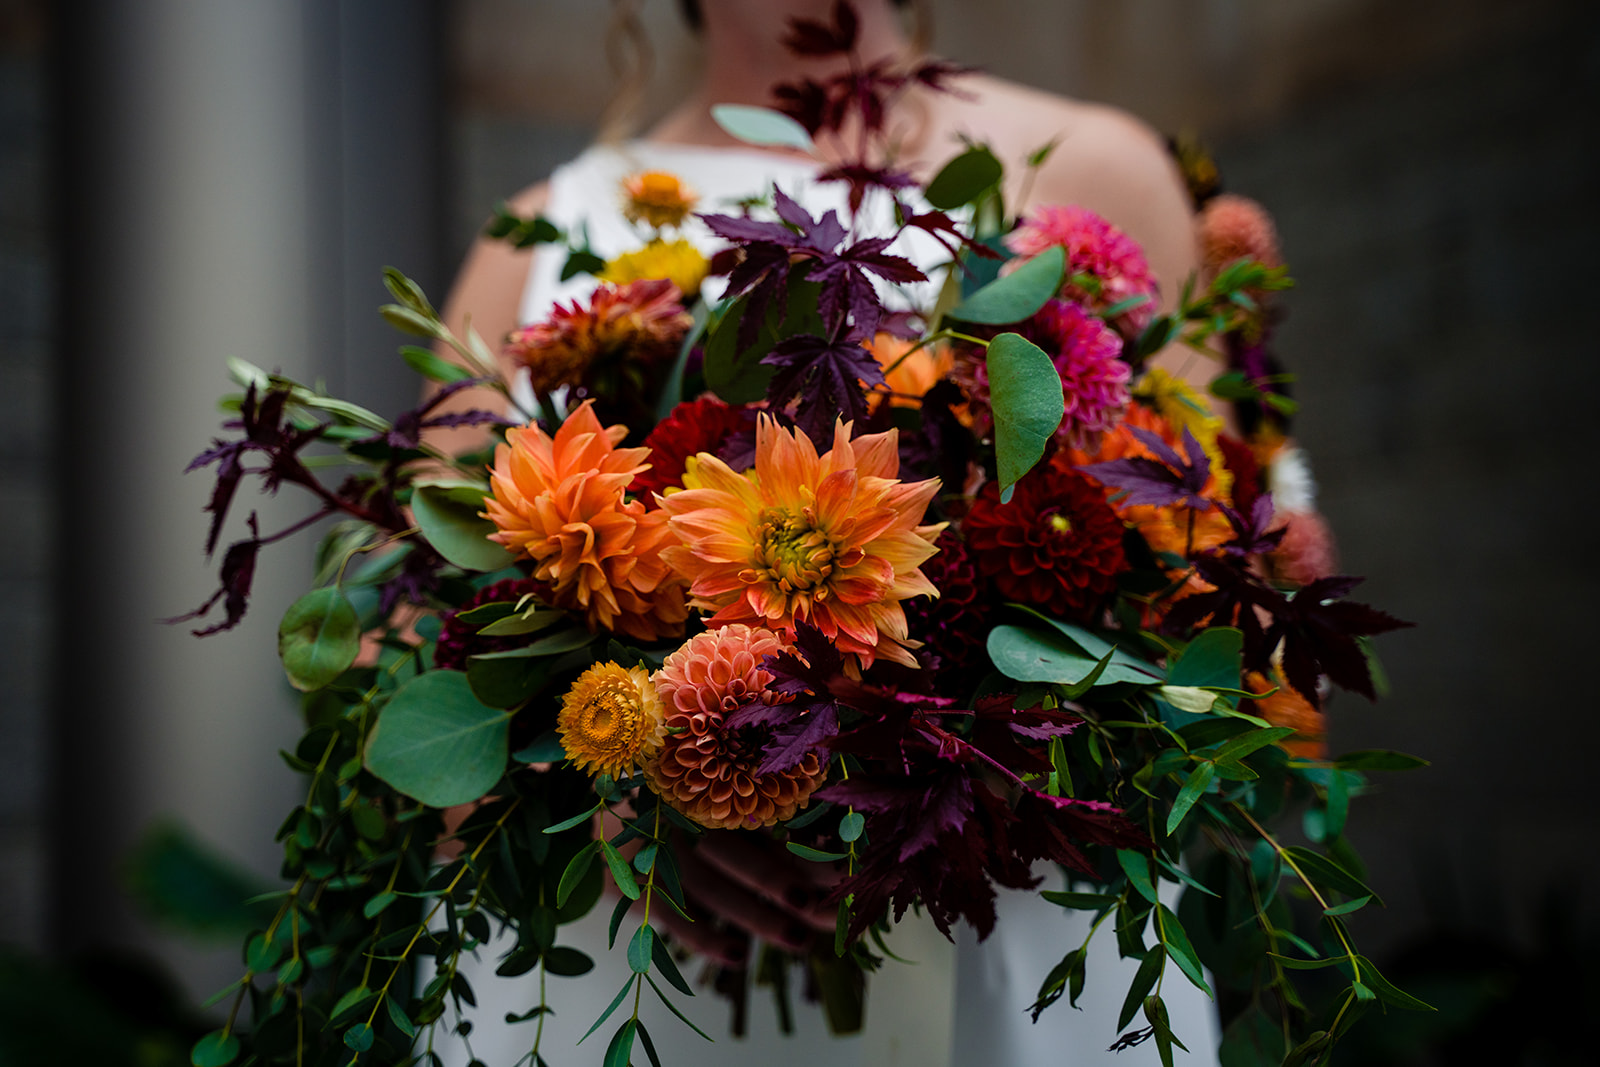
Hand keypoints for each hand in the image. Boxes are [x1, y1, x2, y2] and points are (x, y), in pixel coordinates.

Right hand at [599, 809, 838, 967]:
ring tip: (799, 941)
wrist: (598, 813)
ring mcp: (658, 853)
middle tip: (828, 908)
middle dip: (786, 882)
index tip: (847, 867)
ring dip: (757, 917)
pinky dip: (705, 940)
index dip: (807, 843)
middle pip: (742, 852)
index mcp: (711, 790)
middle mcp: (685, 818)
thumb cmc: (675, 805)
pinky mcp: (633, 884)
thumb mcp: (716, 799)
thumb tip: (830, 839)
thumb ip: (765, 812)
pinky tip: (739, 956)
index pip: (765, 817)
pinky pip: (671, 916)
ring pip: (713, 888)